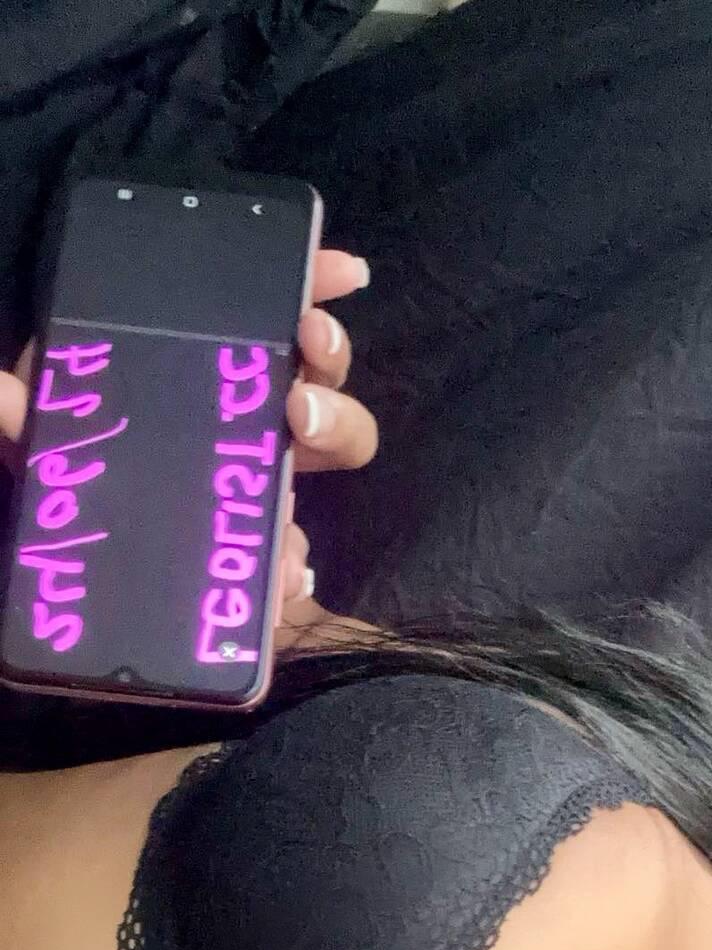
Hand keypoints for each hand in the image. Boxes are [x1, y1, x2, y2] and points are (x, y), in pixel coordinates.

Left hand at [0, 248, 377, 642]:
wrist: (92, 580)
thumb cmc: (71, 476)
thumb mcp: (47, 434)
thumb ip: (30, 412)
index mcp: (198, 366)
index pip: (265, 305)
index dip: (309, 277)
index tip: (344, 272)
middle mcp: (243, 408)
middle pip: (319, 365)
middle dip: (330, 356)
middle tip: (305, 359)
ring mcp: (260, 472)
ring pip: (337, 435)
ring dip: (337, 427)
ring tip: (302, 432)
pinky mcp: (265, 543)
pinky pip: (300, 545)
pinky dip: (294, 558)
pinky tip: (282, 566)